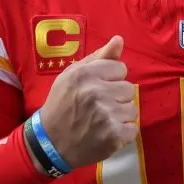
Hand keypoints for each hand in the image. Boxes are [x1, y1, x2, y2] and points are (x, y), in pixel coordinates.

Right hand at [38, 36, 137, 168]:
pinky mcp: (113, 135)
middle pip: (129, 88)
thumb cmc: (61, 105)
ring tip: (102, 121)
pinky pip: (133, 129)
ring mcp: (106, 114)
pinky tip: (106, 133)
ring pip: (132, 109)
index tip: (97, 89)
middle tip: (98, 107)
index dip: (111, 79)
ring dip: (120, 116)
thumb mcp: (72, 75)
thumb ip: (98, 57)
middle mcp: (96, 92)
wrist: (50, 144)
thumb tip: (119, 40)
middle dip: (116, 97)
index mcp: (85, 74)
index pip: (121, 68)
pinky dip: (122, 133)